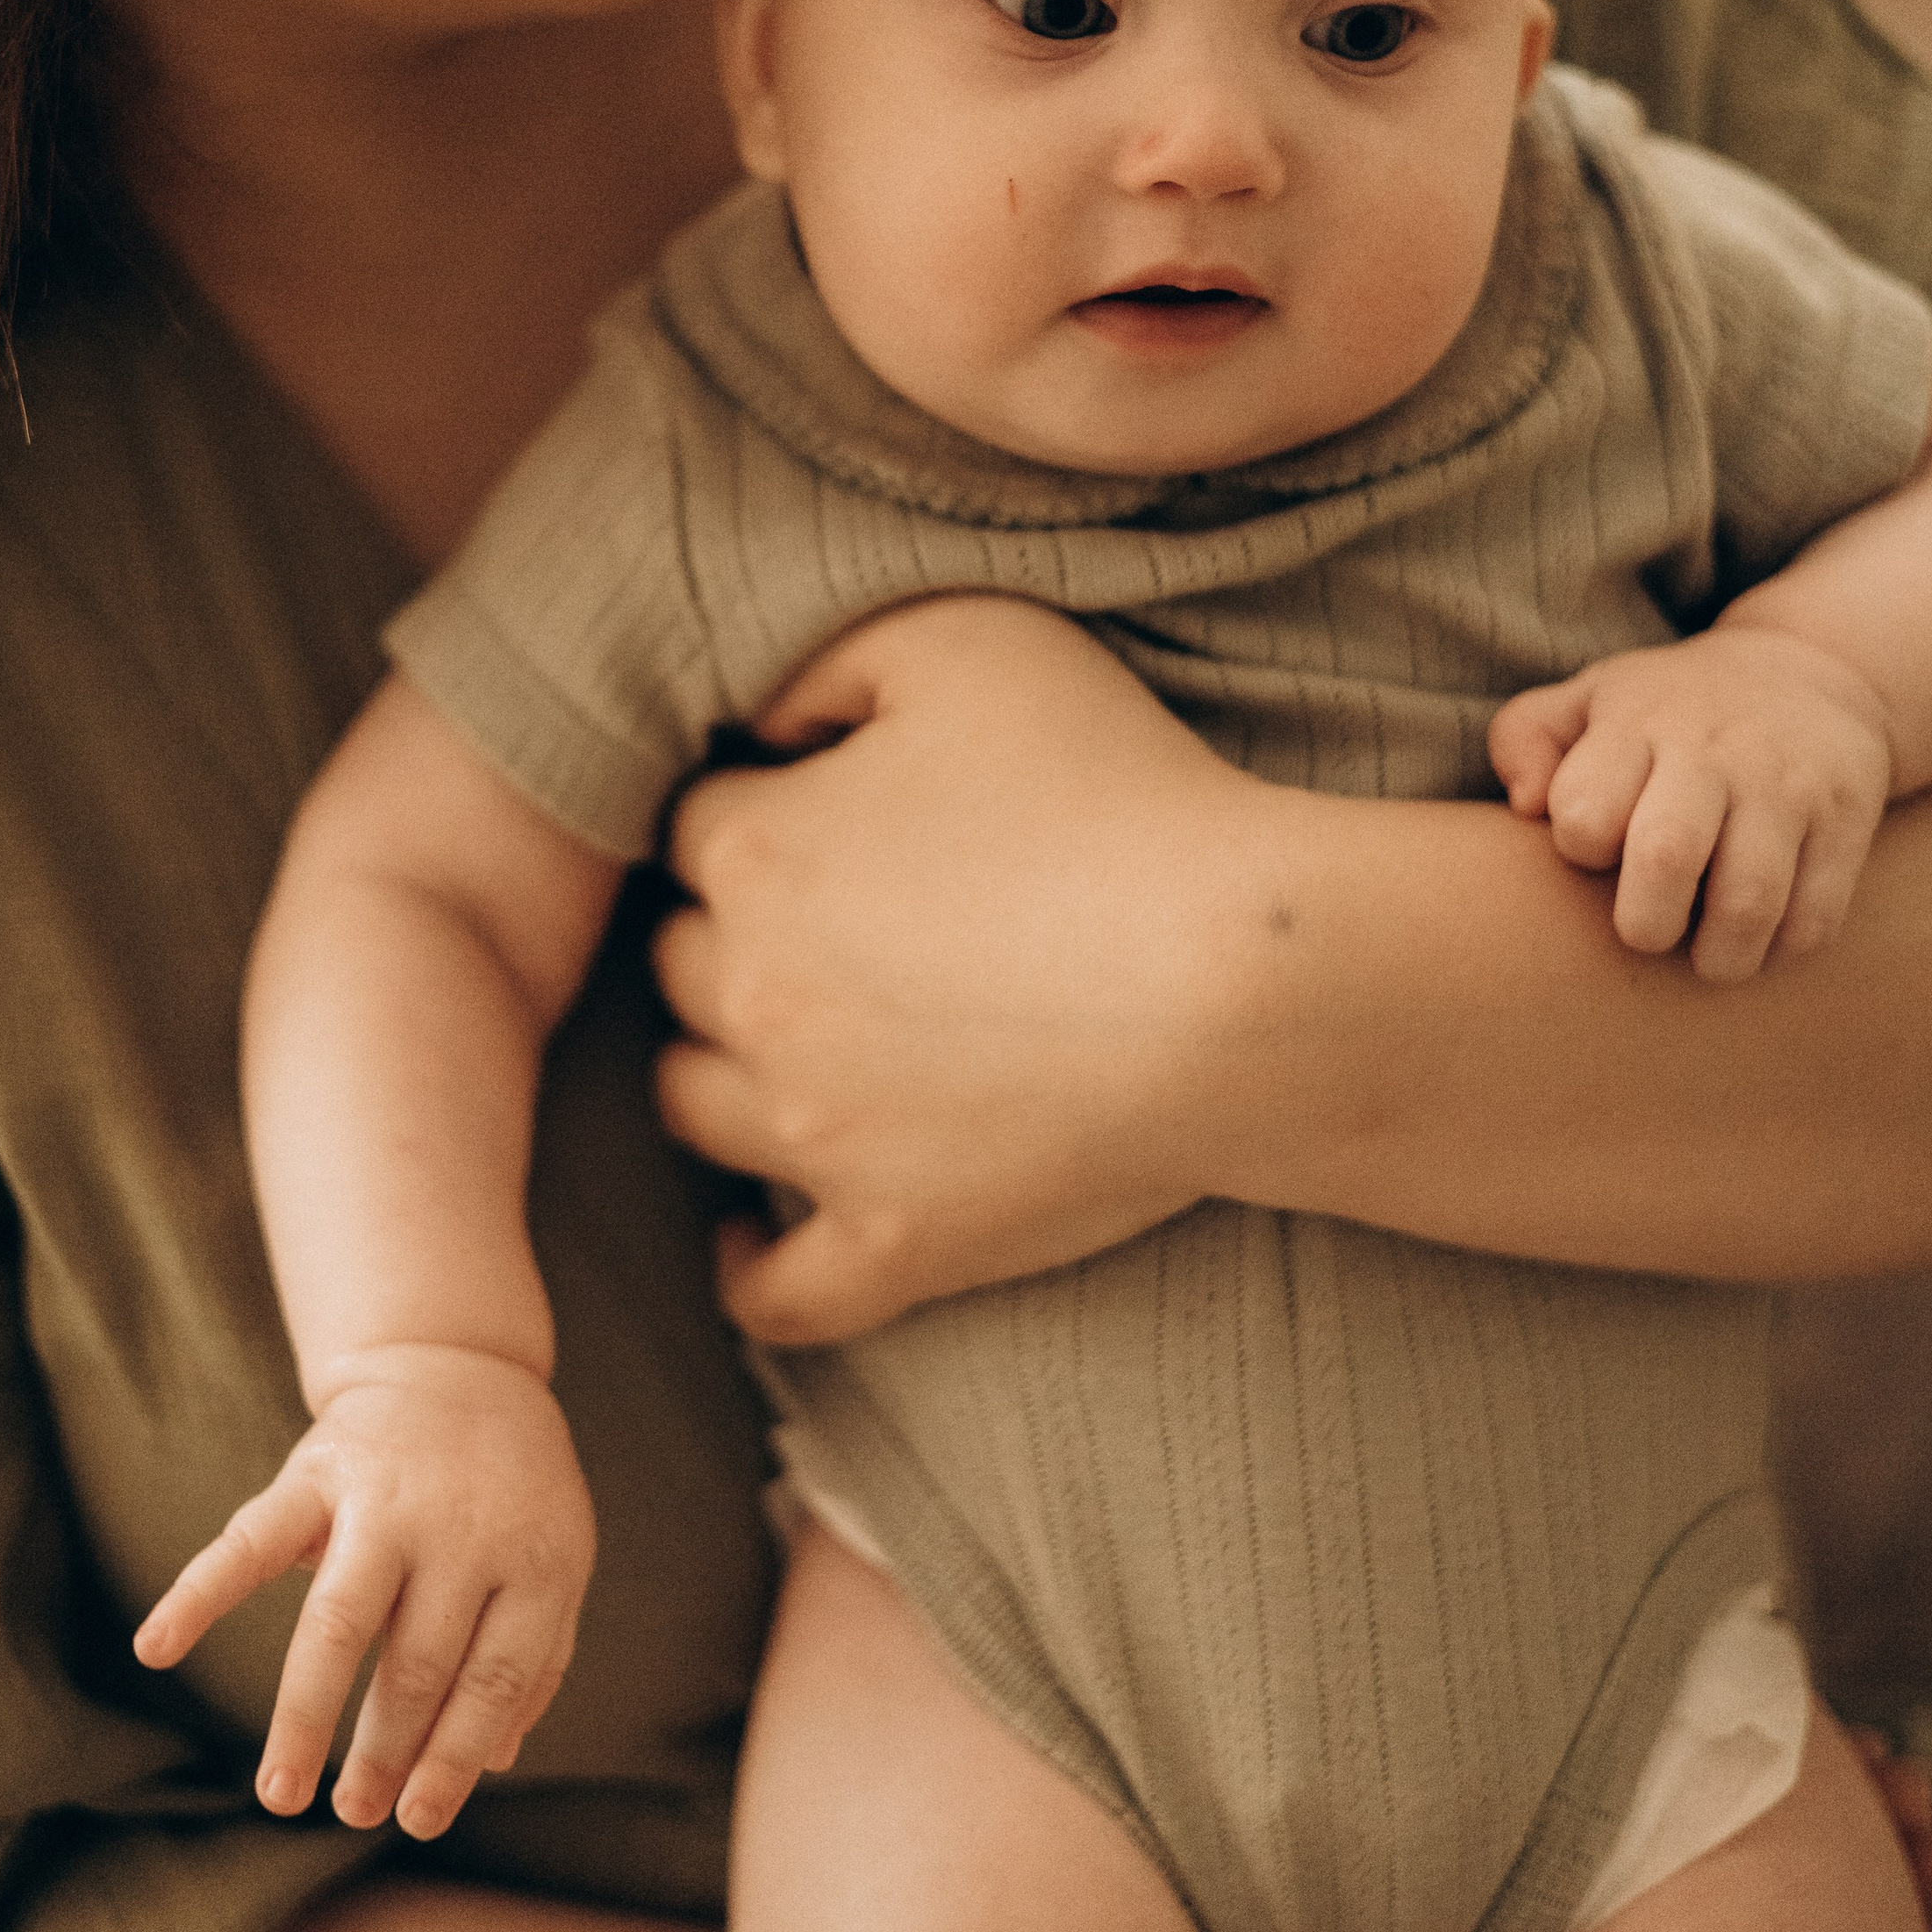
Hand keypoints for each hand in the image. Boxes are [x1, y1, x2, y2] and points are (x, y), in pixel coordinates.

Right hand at [134, 1345, 595, 1840]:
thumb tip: (494, 1759)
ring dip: (306, 1716)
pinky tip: (157, 1646)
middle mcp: (460, 1529)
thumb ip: (533, 1656)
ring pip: (340, 1622)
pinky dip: (199, 1592)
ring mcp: (385, 1497)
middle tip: (351, 1816)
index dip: (454, 1758)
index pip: (494, 1680)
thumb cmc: (510, 1490)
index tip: (417, 1821)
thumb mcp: (550, 1561)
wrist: (458, 1366)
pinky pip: (253, 1539)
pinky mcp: (318, 1471)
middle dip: (382, 1751)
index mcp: (532, 1558)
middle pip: (419, 1662)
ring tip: (279, 1794)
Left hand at [653, 595, 1271, 1345]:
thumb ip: (825, 658)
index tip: (839, 807)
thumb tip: (756, 720)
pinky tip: (746, 1243)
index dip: (768, 804)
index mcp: (756, 851)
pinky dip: (750, 1271)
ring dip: (728, 1068)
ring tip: (796, 1048)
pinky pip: (778, 1293)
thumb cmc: (1121, 789)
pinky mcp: (899, 1243)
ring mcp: (818, 1137)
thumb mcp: (965, 638)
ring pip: (698, 1103)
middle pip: (684, 961)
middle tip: (841, 918)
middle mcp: (754, 999)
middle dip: (739, 932)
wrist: (1248, 978)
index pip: (699, 822)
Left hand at [1487, 625, 1893, 984]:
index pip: (1585, 809)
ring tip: (1708, 958)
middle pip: (1666, 855)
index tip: (1598, 852)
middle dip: (1645, 923)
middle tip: (1646, 932)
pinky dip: (1782, 950)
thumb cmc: (1667, 708)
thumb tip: (1524, 806)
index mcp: (1638, 724)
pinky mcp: (1845, 819)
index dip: (1582, 849)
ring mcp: (1785, 786)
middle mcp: (1713, 751)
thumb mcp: (1588, 697)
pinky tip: (1761, 942)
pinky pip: (1815, 915)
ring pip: (1749, 901)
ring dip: (1720, 956)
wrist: (1811, 670)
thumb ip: (1524, 737)